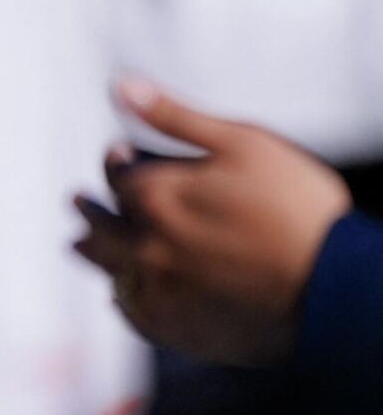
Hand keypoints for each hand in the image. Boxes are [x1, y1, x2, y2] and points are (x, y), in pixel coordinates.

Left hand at [73, 78, 352, 365]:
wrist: (337, 289)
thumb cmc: (298, 209)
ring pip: (111, 270)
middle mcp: (144, 246)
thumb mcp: (242, 143)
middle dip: (89, 209)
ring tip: (79, 246)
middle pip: (101, 225)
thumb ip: (174, 117)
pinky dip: (124, 300)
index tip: (117, 156)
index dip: (116, 162)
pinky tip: (122, 295)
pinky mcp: (178, 330)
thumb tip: (122, 85)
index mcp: (155, 196)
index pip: (117, 175)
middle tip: (76, 203)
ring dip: (94, 253)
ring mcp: (159, 291)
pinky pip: (136, 315)